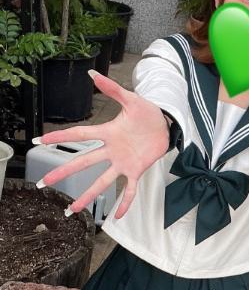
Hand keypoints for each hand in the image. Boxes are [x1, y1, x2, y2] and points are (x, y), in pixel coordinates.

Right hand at [35, 70, 169, 218]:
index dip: (61, 137)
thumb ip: (112, 89)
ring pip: (102, 181)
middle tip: (45, 183)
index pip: (80, 135)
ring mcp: (123, 163)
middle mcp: (111, 151)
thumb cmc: (147, 112)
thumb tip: (93, 74)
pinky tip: (116, 215)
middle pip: (84, 162)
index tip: (41, 140)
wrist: (166, 124)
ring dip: (88, 194)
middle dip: (64, 172)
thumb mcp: (131, 99)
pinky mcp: (137, 170)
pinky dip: (124, 202)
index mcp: (107, 132)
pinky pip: (129, 189)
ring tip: (73, 208)